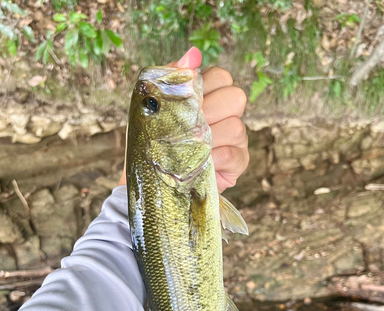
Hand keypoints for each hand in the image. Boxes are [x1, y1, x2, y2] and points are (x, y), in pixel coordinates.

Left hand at [118, 47, 248, 192]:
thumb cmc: (154, 140)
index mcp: (210, 95)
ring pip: (235, 127)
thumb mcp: (156, 106)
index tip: (182, 103)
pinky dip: (214, 159)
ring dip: (208, 139)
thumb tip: (193, 54)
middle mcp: (227, 114)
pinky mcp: (238, 162)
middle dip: (208, 112)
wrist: (152, 177)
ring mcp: (236, 138)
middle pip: (235, 97)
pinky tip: (200, 164)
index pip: (221, 76)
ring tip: (188, 149)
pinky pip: (234, 155)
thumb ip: (173, 77)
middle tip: (186, 128)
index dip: (203, 87)